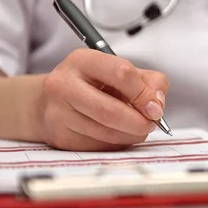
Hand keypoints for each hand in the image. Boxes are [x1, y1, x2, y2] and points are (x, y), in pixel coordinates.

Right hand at [38, 49, 168, 150]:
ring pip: (106, 133)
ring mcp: (58, 113)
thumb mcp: (120, 71)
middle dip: (139, 122)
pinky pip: (99, 147)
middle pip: (111, 111)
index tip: (156, 108)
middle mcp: (63, 85)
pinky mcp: (60, 138)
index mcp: (82, 60)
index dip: (144, 94)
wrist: (49, 102)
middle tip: (152, 124)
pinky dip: (117, 144)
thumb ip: (148, 81)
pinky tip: (118, 135)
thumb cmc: (93, 84)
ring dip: (131, 135)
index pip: (121, 73)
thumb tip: (158, 104)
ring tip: (137, 128)